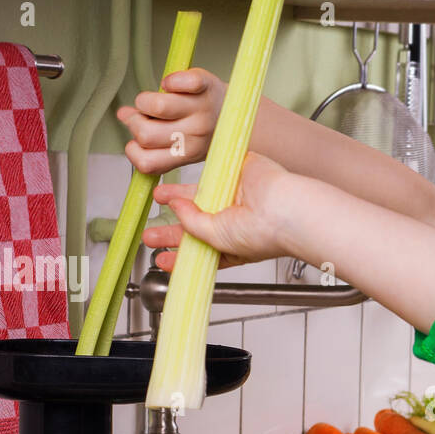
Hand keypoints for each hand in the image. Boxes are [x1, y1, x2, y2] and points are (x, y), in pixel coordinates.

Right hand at [116, 68, 225, 174]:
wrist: (238, 113)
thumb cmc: (203, 127)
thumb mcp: (180, 141)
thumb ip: (151, 136)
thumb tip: (123, 115)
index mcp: (186, 153)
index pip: (147, 162)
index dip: (134, 150)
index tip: (139, 141)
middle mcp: (194, 134)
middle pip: (146, 133)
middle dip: (135, 123)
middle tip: (143, 116)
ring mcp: (200, 110)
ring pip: (157, 106)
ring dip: (145, 101)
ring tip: (151, 102)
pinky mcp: (206, 85)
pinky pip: (184, 80)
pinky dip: (172, 80)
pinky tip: (170, 84)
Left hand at [144, 152, 293, 269]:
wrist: (284, 209)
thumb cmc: (263, 234)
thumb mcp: (218, 239)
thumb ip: (193, 225)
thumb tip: (176, 208)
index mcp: (232, 245)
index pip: (200, 251)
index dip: (179, 256)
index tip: (161, 258)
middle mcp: (232, 222)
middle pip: (195, 226)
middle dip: (171, 231)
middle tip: (151, 234)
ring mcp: (233, 198)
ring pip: (199, 199)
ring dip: (176, 200)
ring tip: (157, 199)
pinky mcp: (235, 176)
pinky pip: (209, 175)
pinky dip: (192, 179)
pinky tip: (175, 182)